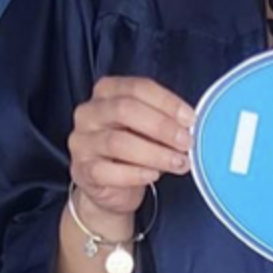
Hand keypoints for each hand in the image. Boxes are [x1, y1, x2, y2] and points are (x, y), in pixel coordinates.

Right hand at [68, 76, 195, 217]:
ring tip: (178, 162)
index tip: (190, 119)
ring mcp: (82, 141)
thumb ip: (162, 118)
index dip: (167, 102)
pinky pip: (109, 171)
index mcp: (107, 91)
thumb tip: (188, 125)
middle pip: (125, 110)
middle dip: (162, 126)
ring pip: (118, 142)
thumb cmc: (131, 147)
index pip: (138, 87)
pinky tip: (154, 175)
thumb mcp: (146, 125)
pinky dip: (136, 174)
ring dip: (155, 153)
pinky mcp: (82, 171)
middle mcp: (89, 112)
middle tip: (186, 142)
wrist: (107, 185)